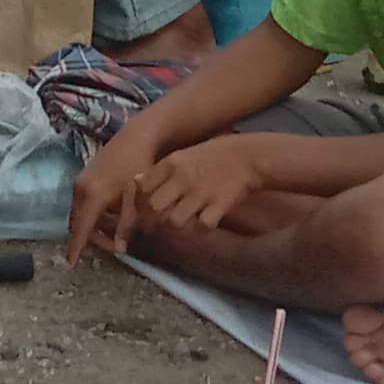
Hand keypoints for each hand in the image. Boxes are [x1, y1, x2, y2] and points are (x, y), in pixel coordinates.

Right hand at [65, 132, 159, 263]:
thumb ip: (126, 225)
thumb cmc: (139, 167)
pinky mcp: (84, 177)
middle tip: (114, 247)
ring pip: (80, 214)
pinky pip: (82, 203)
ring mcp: (80, 182)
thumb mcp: (136, 200)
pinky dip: (92, 215)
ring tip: (115, 233)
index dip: (76, 248)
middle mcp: (81, 189)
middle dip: (91, 239)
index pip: (82, 229)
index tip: (71, 264)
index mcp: (93, 195)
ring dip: (92, 227)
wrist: (136, 138)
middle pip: (78, 224)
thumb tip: (121, 249)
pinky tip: (111, 216)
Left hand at [135, 135, 266, 231]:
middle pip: (154, 207)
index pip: (142, 187)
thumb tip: (136, 181)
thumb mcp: (183, 155)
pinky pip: (202, 226)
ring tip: (182, 222)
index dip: (139, 202)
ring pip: (174, 221)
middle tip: (157, 224)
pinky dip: (200, 228)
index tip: (143, 209)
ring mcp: (201, 193)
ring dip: (176, 225)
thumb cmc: (212, 156)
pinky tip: (203, 222)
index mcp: (172, 163)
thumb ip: (161, 170)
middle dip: (153, 219)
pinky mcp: (219, 206)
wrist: (247, 156)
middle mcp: (182, 178)